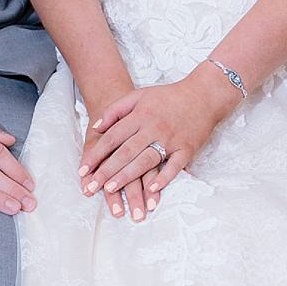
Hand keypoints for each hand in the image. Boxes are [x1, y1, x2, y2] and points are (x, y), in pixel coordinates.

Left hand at [79, 71, 238, 212]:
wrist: (203, 95)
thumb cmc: (168, 97)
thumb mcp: (138, 96)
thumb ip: (115, 110)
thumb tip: (96, 128)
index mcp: (140, 116)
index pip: (112, 137)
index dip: (97, 154)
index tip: (83, 169)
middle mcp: (153, 128)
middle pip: (125, 152)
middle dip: (107, 170)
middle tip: (92, 186)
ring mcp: (171, 140)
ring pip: (146, 160)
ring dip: (128, 176)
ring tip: (111, 189)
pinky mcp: (187, 149)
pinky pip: (175, 166)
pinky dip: (163, 178)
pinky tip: (151, 190)